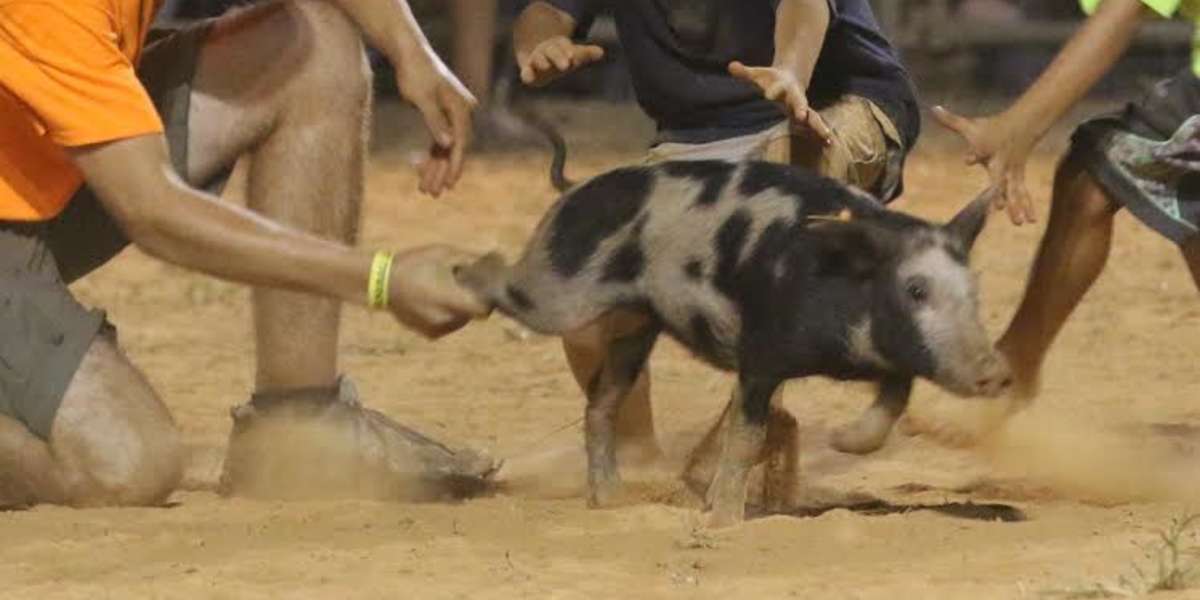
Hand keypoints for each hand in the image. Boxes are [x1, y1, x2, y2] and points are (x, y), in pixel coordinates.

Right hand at [387, 245, 491, 338]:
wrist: (380, 282)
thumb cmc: (414, 263)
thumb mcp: (443, 253)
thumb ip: (472, 257)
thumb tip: (497, 256)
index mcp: (449, 300)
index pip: (483, 310)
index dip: (487, 299)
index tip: (483, 286)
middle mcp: (445, 320)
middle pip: (472, 315)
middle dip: (471, 300)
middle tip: (462, 283)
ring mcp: (436, 330)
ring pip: (461, 321)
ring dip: (459, 308)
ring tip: (446, 290)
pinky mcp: (428, 334)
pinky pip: (448, 325)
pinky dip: (447, 315)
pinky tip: (436, 300)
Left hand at [396, 55, 477, 196]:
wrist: (409, 53)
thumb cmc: (415, 73)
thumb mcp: (422, 98)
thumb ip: (436, 121)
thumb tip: (448, 145)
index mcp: (461, 108)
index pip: (461, 143)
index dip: (455, 166)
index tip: (449, 185)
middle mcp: (461, 112)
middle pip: (453, 148)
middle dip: (442, 172)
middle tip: (432, 193)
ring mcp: (452, 114)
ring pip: (445, 147)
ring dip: (436, 168)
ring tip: (425, 189)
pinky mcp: (442, 114)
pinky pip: (439, 140)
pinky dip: (431, 156)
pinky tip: (423, 171)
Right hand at [517, 36, 603, 86]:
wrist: (539, 57)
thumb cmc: (561, 57)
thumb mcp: (572, 55)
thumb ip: (585, 54)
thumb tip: (601, 52)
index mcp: (559, 45)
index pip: (564, 46)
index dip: (568, 51)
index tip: (573, 57)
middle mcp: (547, 51)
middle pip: (553, 52)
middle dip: (558, 57)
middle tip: (567, 65)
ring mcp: (537, 60)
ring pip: (539, 59)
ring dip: (542, 62)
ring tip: (546, 66)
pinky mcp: (528, 70)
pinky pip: (526, 71)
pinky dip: (527, 75)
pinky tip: (528, 80)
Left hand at [728, 61, 832, 144]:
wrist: (791, 78)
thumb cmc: (770, 78)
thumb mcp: (757, 75)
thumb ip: (745, 72)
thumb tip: (730, 66)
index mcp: (783, 87)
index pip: (777, 88)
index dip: (773, 90)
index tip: (768, 94)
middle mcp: (795, 97)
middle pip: (799, 103)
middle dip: (801, 110)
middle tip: (802, 117)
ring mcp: (801, 107)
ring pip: (812, 117)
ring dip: (819, 127)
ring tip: (828, 138)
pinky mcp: (805, 116)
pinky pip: (813, 125)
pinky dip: (820, 134)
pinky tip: (829, 144)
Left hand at [932, 105, 1038, 225]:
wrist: (1021, 125)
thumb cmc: (991, 128)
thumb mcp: (970, 125)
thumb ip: (950, 120)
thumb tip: (933, 108)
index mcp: (987, 149)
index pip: (979, 151)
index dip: (974, 154)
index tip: (969, 159)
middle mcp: (1000, 163)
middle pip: (1000, 180)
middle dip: (1000, 193)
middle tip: (999, 208)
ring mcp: (1011, 172)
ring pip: (1014, 191)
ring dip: (1016, 206)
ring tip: (1019, 223)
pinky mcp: (1017, 178)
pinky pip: (1022, 194)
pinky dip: (1027, 206)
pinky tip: (1030, 221)